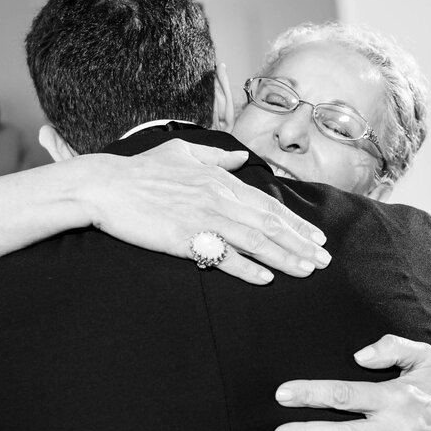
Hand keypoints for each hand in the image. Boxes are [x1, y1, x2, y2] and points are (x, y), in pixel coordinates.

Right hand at [83, 139, 330, 284]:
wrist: (105, 186)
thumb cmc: (141, 170)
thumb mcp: (182, 153)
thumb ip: (215, 158)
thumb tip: (240, 158)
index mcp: (219, 181)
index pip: (267, 204)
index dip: (295, 222)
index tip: (316, 237)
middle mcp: (217, 198)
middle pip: (268, 223)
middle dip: (300, 243)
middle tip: (325, 260)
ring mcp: (201, 218)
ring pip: (253, 240)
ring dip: (284, 257)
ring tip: (307, 270)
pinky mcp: (184, 238)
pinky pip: (221, 256)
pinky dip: (245, 267)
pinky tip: (265, 278)